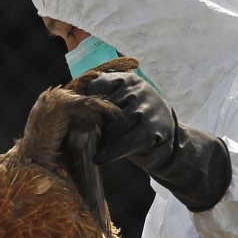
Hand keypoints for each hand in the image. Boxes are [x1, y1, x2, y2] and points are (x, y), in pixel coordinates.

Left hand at [85, 71, 231, 211]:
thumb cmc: (134, 121)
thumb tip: (71, 106)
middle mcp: (139, 89)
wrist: (167, 139)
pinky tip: (99, 159)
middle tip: (84, 136)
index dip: (86, 103)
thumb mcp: (121, 102)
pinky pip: (126, 142)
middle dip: (93, 124)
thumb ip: (101, 99)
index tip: (77, 115)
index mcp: (128, 79)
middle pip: (105, 107)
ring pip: (114, 125)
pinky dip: (111, 152)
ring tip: (95, 147)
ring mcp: (148, 109)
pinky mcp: (154, 130)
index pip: (98, 86)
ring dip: (102, 139)